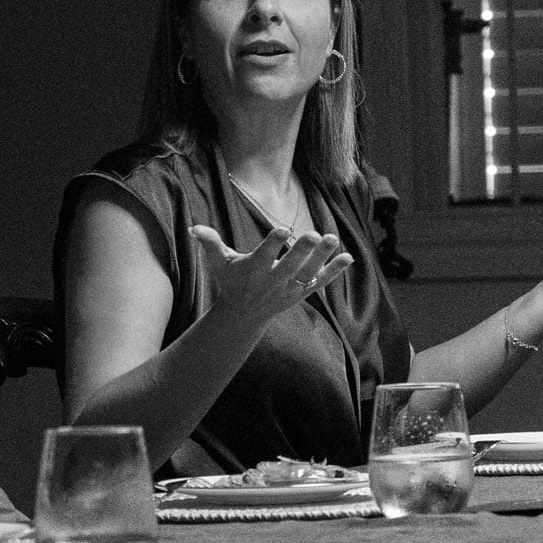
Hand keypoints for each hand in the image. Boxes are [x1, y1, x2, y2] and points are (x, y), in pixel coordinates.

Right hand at [190, 224, 351, 329]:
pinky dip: (335, 271)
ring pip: (309, 272)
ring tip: (333, 238)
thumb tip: (194, 227)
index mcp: (254, 270)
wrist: (244, 315)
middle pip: (290, 265)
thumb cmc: (231, 282)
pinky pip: (320, 281)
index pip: (264, 255)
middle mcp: (273, 280)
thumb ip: (210, 244)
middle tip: (315, 234)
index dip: (273, 243)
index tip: (283, 230)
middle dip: (303, 251)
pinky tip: (348, 257)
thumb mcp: (219, 263)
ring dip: (323, 257)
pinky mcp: (301, 292)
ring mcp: (290, 288)